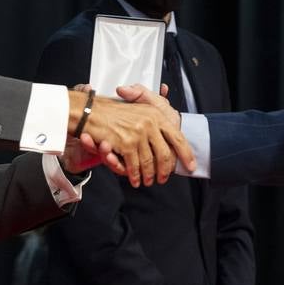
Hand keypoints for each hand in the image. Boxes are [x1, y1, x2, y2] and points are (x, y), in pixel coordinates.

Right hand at [69, 86, 195, 186]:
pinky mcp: (126, 143)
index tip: (191, 166)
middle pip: (165, 155)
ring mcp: (138, 133)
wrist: (92, 111)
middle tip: (163, 179)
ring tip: (147, 181)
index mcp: (157, 114)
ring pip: (149, 162)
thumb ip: (154, 112)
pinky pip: (134, 165)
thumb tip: (170, 126)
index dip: (186, 154)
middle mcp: (150, 123)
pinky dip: (134, 175)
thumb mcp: (139, 103)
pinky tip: (135, 179)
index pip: (178, 138)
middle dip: (165, 171)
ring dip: (148, 175)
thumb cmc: (114, 109)